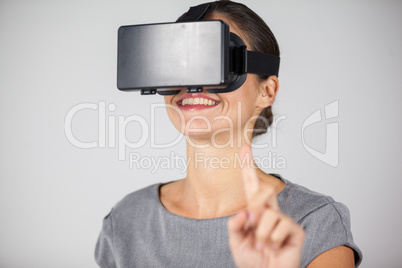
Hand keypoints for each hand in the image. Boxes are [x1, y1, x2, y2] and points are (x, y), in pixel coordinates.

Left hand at [227, 145, 304, 267]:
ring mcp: (284, 220)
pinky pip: (279, 225)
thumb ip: (235, 225)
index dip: (248, 167)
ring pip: (267, 213)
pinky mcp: (295, 230)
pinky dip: (270, 241)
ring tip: (262, 247)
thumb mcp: (236, 242)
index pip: (251, 185)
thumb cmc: (252, 261)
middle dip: (256, 206)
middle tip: (252, 226)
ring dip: (259, 235)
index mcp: (255, 211)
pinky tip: (273, 249)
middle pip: (264, 190)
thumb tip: (245, 211)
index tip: (243, 147)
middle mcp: (270, 211)